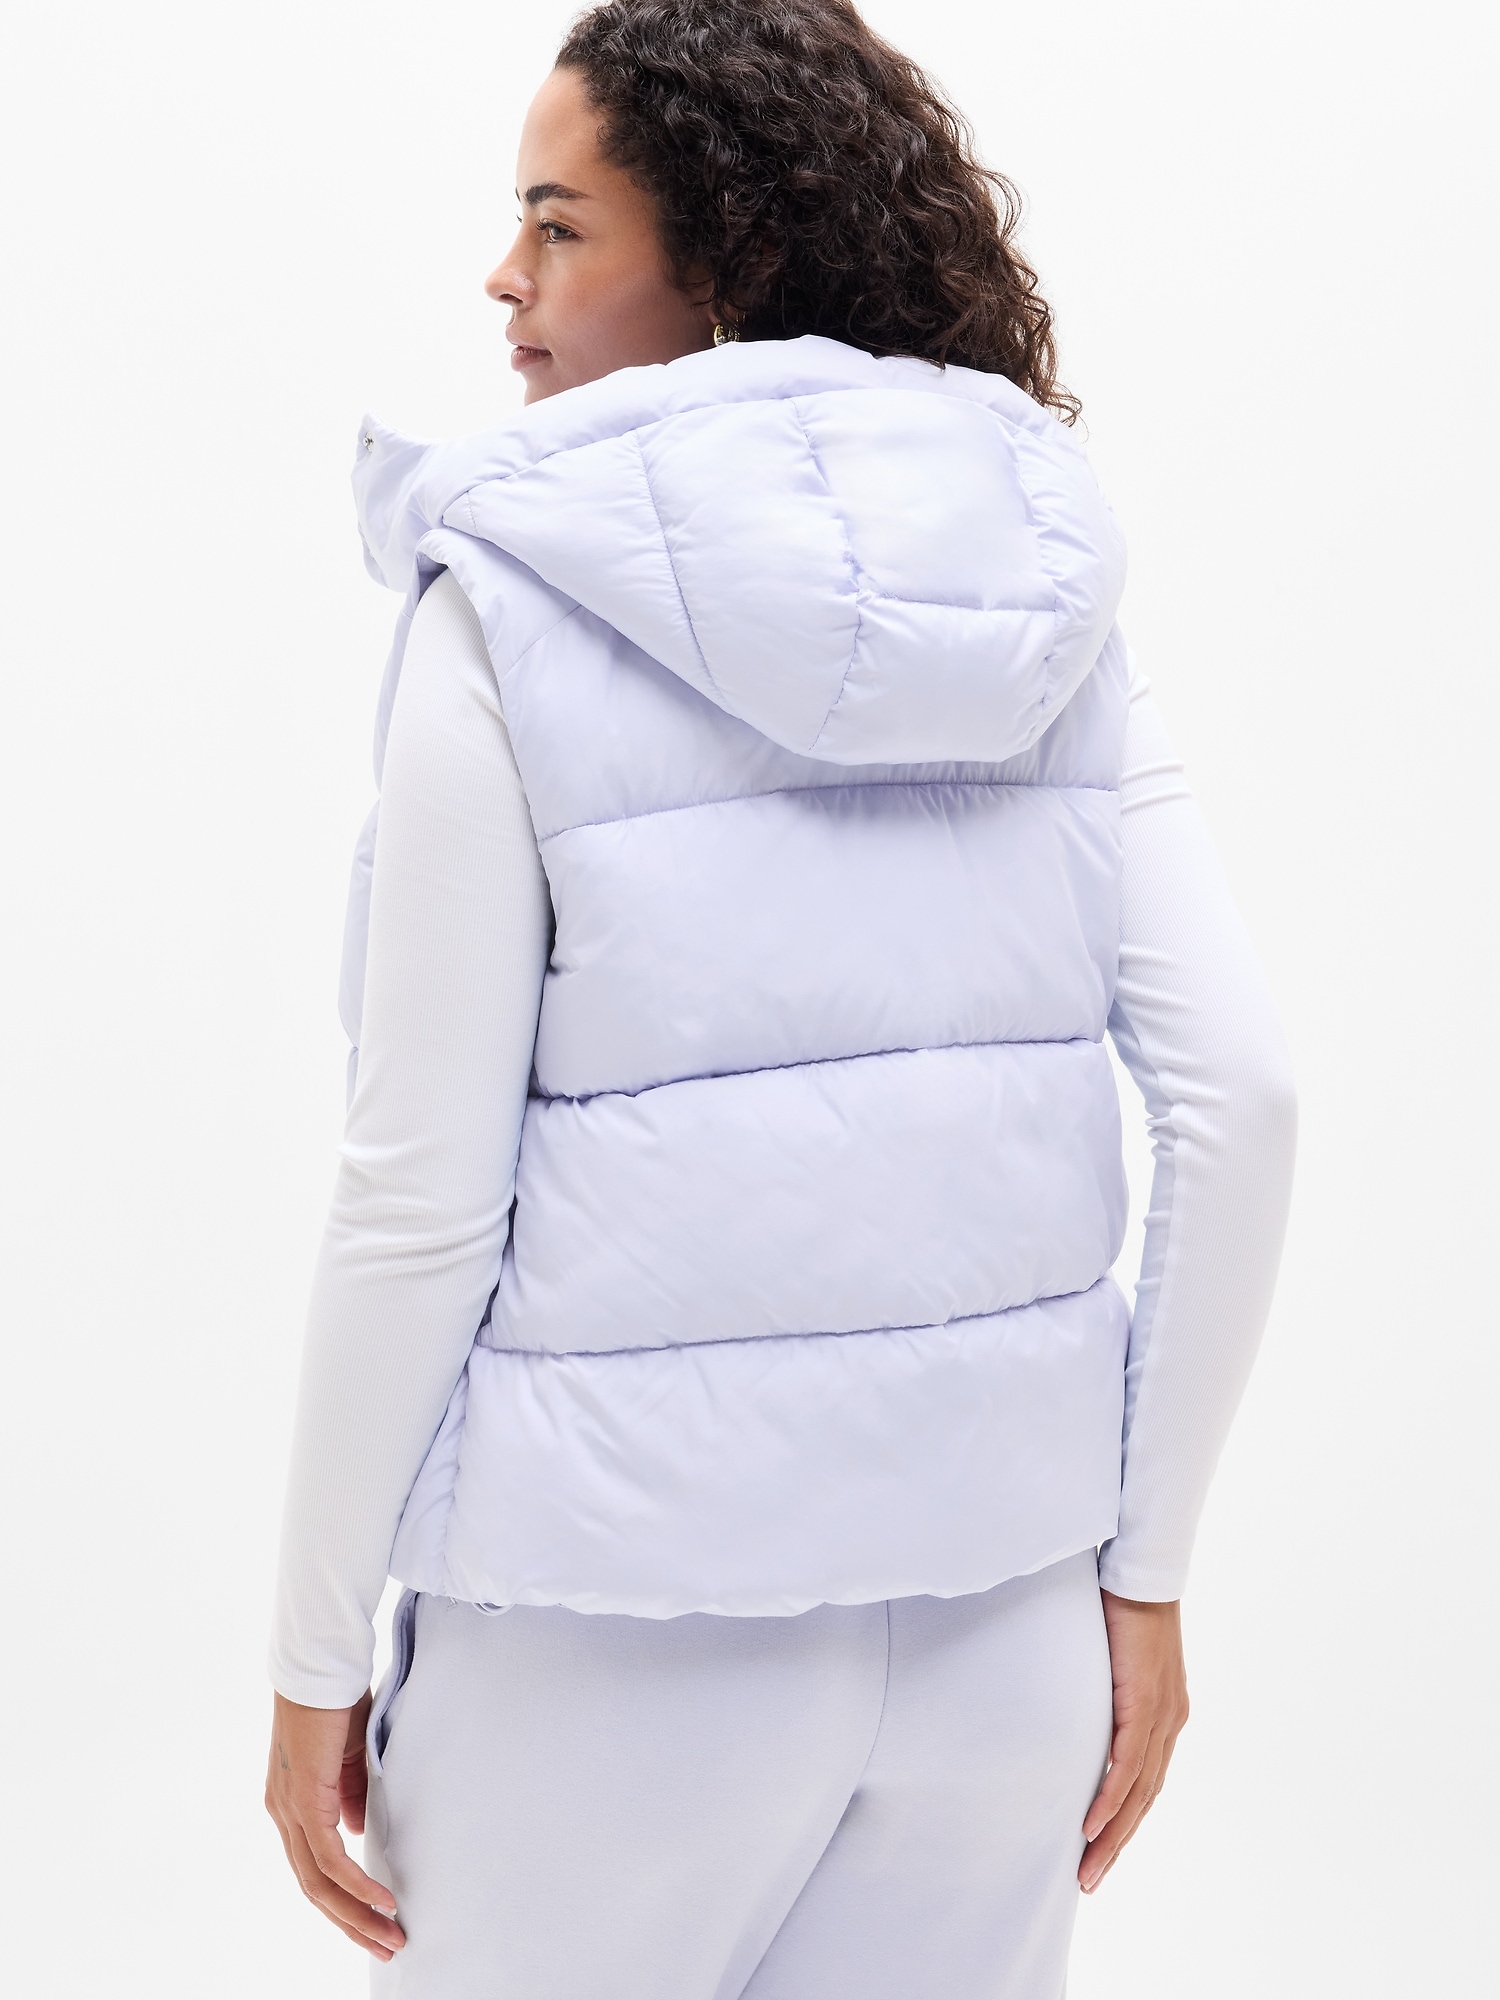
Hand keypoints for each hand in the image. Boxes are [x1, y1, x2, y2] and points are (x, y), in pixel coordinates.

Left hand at [265, 1690, 405, 1959]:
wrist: (321, 1665)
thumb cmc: (336, 1701)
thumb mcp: (349, 1757)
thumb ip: (350, 1795)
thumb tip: (358, 1831)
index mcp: (293, 1805)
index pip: (315, 1868)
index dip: (345, 1898)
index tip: (376, 1920)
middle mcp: (284, 1814)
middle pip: (314, 1888)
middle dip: (352, 1922)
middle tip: (386, 1946)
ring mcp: (290, 1810)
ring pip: (318, 1882)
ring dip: (356, 1914)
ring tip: (389, 1935)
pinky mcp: (303, 1800)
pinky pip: (328, 1858)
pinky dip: (356, 1883)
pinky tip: (382, 1899)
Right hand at [1079, 1592, 1188, 1892]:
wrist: (1138, 1566)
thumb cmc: (1118, 1600)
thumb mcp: (1107, 1655)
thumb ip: (1099, 1685)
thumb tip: (1064, 1699)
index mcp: (1164, 1711)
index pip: (1144, 1780)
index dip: (1123, 1818)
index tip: (1097, 1849)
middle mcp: (1170, 1720)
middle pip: (1144, 1798)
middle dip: (1116, 1843)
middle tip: (1090, 1880)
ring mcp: (1162, 1714)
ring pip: (1138, 1792)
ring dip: (1112, 1835)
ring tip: (1088, 1869)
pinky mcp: (1146, 1703)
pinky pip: (1128, 1764)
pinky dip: (1111, 1799)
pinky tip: (1092, 1826)